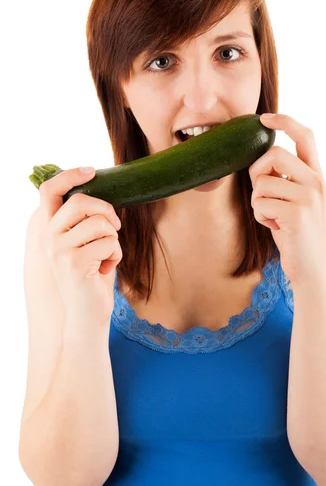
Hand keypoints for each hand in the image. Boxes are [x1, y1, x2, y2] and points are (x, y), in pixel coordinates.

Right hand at [39, 167, 122, 328]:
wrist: (88, 315)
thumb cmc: (92, 276)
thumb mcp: (85, 243)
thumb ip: (84, 220)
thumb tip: (100, 190)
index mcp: (49, 229)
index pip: (50, 190)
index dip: (70, 175)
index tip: (91, 171)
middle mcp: (49, 238)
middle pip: (80, 202)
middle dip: (106, 210)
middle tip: (115, 226)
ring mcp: (59, 251)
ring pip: (100, 224)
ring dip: (114, 239)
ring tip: (107, 256)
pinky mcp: (75, 264)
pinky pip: (109, 243)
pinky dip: (116, 255)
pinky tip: (106, 269)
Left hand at [248, 113, 325, 284]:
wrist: (311, 269)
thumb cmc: (295, 233)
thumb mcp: (294, 200)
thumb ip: (284, 178)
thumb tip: (258, 159)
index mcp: (316, 174)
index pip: (305, 135)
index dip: (284, 121)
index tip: (263, 118)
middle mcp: (316, 181)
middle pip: (274, 153)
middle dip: (256, 171)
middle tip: (261, 192)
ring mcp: (308, 197)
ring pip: (261, 182)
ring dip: (257, 202)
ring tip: (272, 216)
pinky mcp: (297, 213)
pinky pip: (260, 203)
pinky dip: (260, 216)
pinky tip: (275, 227)